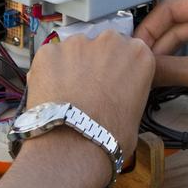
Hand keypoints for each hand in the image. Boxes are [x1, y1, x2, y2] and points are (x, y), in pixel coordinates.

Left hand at [24, 29, 152, 156]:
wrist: (73, 147)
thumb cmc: (109, 137)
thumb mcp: (137, 112)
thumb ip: (127, 91)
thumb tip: (115, 96)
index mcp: (139, 54)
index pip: (130, 52)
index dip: (119, 69)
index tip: (113, 82)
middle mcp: (110, 41)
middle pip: (102, 45)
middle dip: (95, 63)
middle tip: (89, 90)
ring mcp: (77, 43)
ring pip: (74, 51)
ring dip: (71, 67)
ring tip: (67, 96)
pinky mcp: (49, 51)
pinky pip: (49, 58)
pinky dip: (49, 72)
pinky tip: (52, 94)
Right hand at [133, 0, 187, 126]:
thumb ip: (168, 70)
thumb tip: (141, 70)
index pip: (169, 9)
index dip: (147, 32)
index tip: (133, 52)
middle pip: (179, 22)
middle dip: (161, 48)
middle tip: (141, 70)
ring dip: (175, 56)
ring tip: (157, 77)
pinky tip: (180, 77)